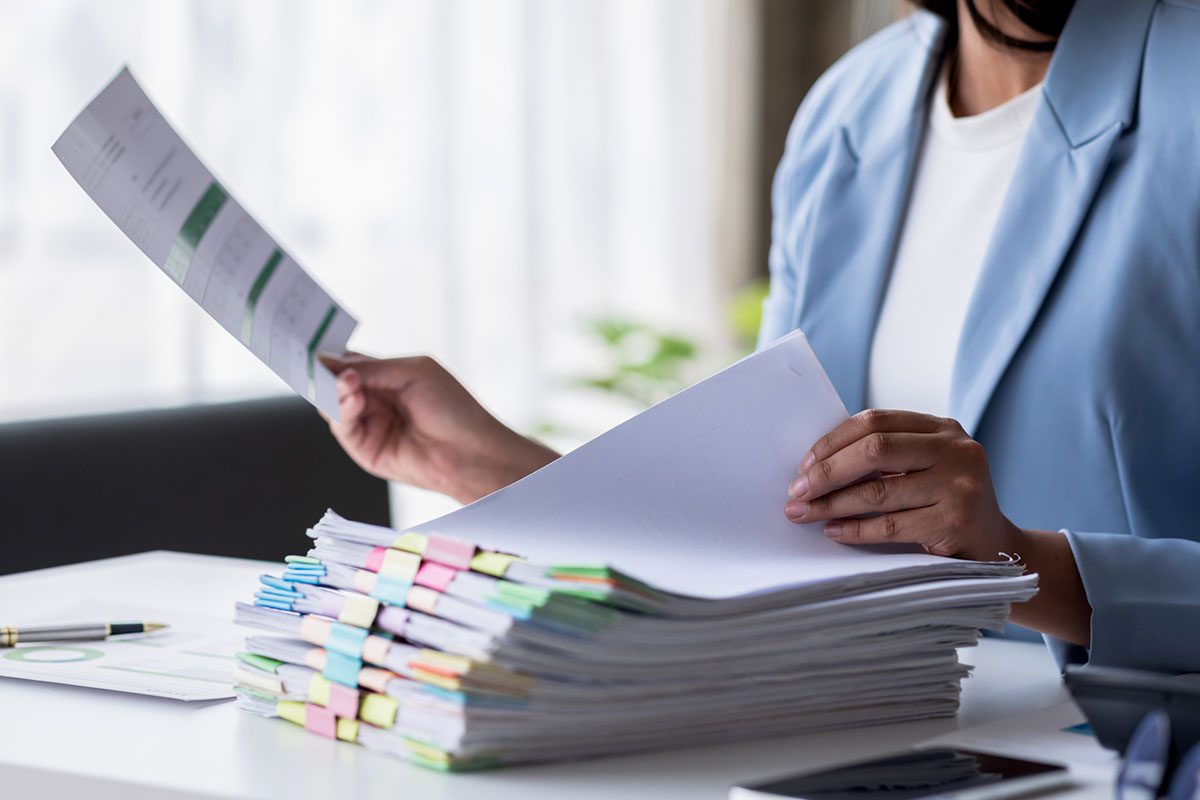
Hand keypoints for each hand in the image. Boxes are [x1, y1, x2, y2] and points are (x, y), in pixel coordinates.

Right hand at [321, 354, 557, 503]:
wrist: (469, 450)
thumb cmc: (452, 407)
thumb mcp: (411, 372)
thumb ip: (371, 368)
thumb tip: (330, 362)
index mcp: (387, 377)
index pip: (349, 362)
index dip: (330, 354)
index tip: (310, 342)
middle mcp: (374, 400)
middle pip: (335, 382)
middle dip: (325, 371)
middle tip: (313, 359)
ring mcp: (369, 425)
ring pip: (333, 404)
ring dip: (336, 389)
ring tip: (347, 381)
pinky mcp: (365, 449)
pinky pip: (342, 427)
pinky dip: (343, 410)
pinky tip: (353, 397)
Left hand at [783, 409, 1020, 560]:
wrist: (998, 549)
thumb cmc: (946, 504)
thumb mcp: (926, 468)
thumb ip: (887, 457)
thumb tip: (815, 465)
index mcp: (943, 428)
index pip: (875, 421)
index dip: (833, 441)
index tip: (804, 463)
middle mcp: (956, 450)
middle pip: (875, 449)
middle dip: (827, 471)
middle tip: (796, 490)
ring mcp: (960, 486)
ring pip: (878, 491)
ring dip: (833, 504)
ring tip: (804, 512)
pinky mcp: (955, 522)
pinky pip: (890, 525)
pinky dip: (855, 529)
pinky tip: (833, 531)